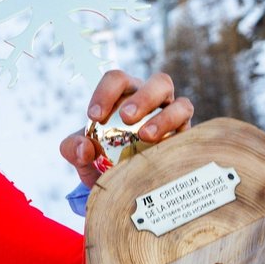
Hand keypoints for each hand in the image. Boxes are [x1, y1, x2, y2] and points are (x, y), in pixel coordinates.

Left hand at [60, 68, 194, 188]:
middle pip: (158, 82)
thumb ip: (73, 149)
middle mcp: (153, 99)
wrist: (122, 183)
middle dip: (143, 97)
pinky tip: (164, 148)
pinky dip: (179, 136)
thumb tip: (84, 148)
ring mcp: (173, 116)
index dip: (106, 92)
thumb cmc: (100, 159)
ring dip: (165, 117)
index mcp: (124, 94)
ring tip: (146, 135)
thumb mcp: (80, 155)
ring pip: (181, 104)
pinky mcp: (186, 136)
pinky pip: (191, 130)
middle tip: (126, 117)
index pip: (117, 80)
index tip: (94, 116)